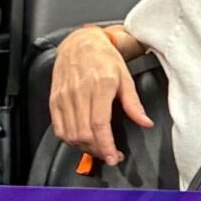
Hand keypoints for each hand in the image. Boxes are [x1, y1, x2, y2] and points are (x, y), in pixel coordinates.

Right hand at [49, 25, 150, 166]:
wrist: (80, 42)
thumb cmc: (103, 58)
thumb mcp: (125, 77)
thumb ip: (133, 103)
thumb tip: (145, 123)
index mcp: (99, 87)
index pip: (99, 125)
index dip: (106, 146)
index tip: (113, 157)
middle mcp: (79, 93)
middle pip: (84, 133)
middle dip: (98, 150)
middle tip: (110, 155)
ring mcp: (64, 97)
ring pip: (70, 134)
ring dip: (84, 147)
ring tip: (98, 149)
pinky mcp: (54, 99)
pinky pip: (58, 127)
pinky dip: (69, 140)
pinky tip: (81, 140)